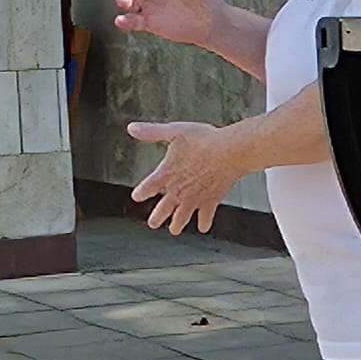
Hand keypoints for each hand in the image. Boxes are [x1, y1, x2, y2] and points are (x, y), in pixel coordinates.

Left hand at [128, 119, 245, 233]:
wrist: (228, 152)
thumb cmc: (204, 140)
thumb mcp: (174, 131)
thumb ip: (151, 132)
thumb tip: (132, 128)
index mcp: (168, 173)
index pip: (149, 186)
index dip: (141, 192)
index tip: (137, 197)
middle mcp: (180, 190)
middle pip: (164, 208)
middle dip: (157, 217)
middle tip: (153, 224)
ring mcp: (195, 198)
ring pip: (182, 216)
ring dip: (177, 224)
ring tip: (174, 230)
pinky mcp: (211, 201)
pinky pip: (206, 217)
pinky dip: (204, 223)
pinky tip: (203, 227)